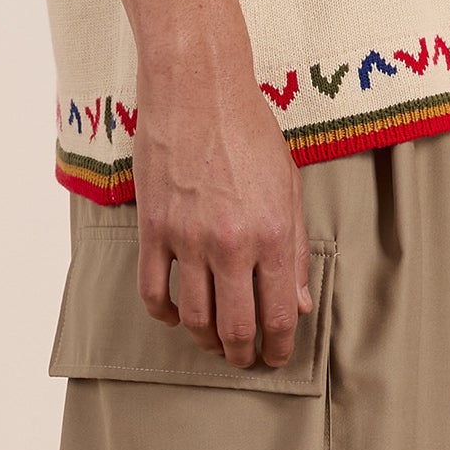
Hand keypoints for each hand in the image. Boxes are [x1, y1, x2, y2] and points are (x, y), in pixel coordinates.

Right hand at [133, 60, 313, 366]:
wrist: (197, 89)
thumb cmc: (249, 130)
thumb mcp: (290, 186)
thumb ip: (295, 248)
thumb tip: (297, 302)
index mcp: (273, 234)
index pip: (277, 315)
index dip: (278, 347)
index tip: (275, 357)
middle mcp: (231, 243)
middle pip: (235, 327)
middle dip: (242, 355)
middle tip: (244, 360)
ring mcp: (187, 238)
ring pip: (193, 317)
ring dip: (205, 340)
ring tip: (213, 343)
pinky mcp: (153, 228)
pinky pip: (152, 290)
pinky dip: (163, 314)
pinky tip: (174, 316)